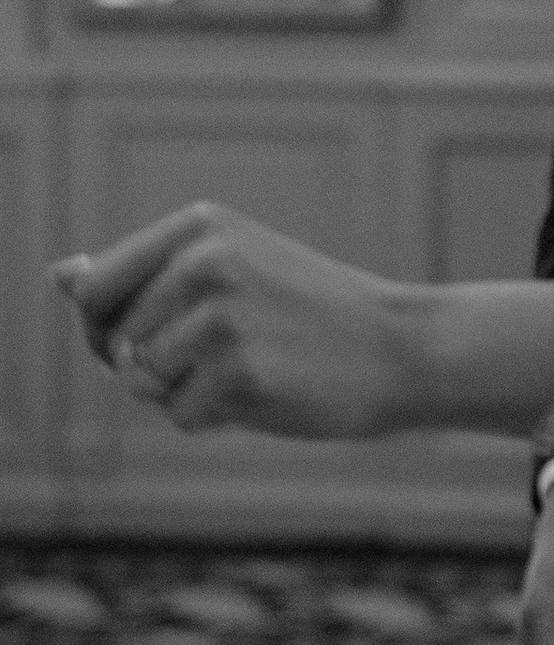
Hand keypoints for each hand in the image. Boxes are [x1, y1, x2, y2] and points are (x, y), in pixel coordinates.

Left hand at [52, 204, 411, 441]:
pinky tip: (267, 393)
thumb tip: (60, 274)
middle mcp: (203, 260)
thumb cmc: (311, 313)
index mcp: (198, 225)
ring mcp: (220, 316)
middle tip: (211, 361)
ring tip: (247, 372)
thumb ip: (146, 274)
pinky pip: (182, 416)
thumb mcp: (230, 269)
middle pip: (111, 341)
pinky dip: (215, 419)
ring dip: (183, 393)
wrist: (401, 347)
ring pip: (144, 382)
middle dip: (144, 366)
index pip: (93, 287)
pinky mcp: (238, 372)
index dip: (101, 330)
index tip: (137, 345)